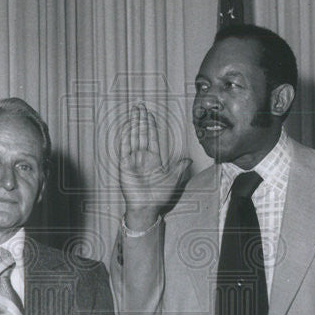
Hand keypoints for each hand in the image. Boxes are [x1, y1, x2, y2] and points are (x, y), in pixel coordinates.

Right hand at [118, 103, 190, 230]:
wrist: (147, 207)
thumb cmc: (159, 197)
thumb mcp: (173, 180)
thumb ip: (180, 168)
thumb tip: (189, 160)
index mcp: (153, 159)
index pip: (151, 138)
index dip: (150, 125)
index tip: (150, 114)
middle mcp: (142, 157)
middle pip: (141, 134)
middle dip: (141, 120)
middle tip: (140, 106)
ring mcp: (133, 160)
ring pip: (133, 137)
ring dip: (134, 124)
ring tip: (134, 111)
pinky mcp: (125, 164)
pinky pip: (125, 147)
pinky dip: (126, 136)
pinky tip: (128, 126)